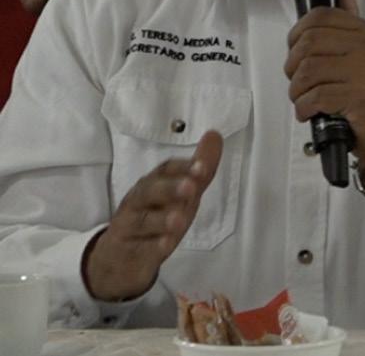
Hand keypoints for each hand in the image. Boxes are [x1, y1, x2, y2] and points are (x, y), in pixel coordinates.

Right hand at [83, 131, 223, 300]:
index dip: (182, 168)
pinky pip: (139, 249)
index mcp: (151, 184)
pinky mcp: (128, 252)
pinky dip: (151, 247)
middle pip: (148, 192)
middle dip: (169, 188)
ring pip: (142, 221)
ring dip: (161, 219)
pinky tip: (165, 246)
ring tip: (180, 219)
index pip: (163, 171)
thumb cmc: (156, 216)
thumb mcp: (181, 194)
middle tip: (191, 187)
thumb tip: (215, 135)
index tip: (202, 167)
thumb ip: (199, 168)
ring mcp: (130, 228)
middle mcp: (137, 202)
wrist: (121, 258)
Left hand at [284, 0, 364, 175]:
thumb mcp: (364, 51)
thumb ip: (348, 21)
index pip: (320, 16)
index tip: (298, 53)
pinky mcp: (360, 97)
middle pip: (308, 43)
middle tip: (300, 82)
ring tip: (306, 99)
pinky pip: (315, 96)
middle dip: (293, 66)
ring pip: (307, 71)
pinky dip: (305, 108)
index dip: (297, 34)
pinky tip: (312, 112)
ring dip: (297, 91)